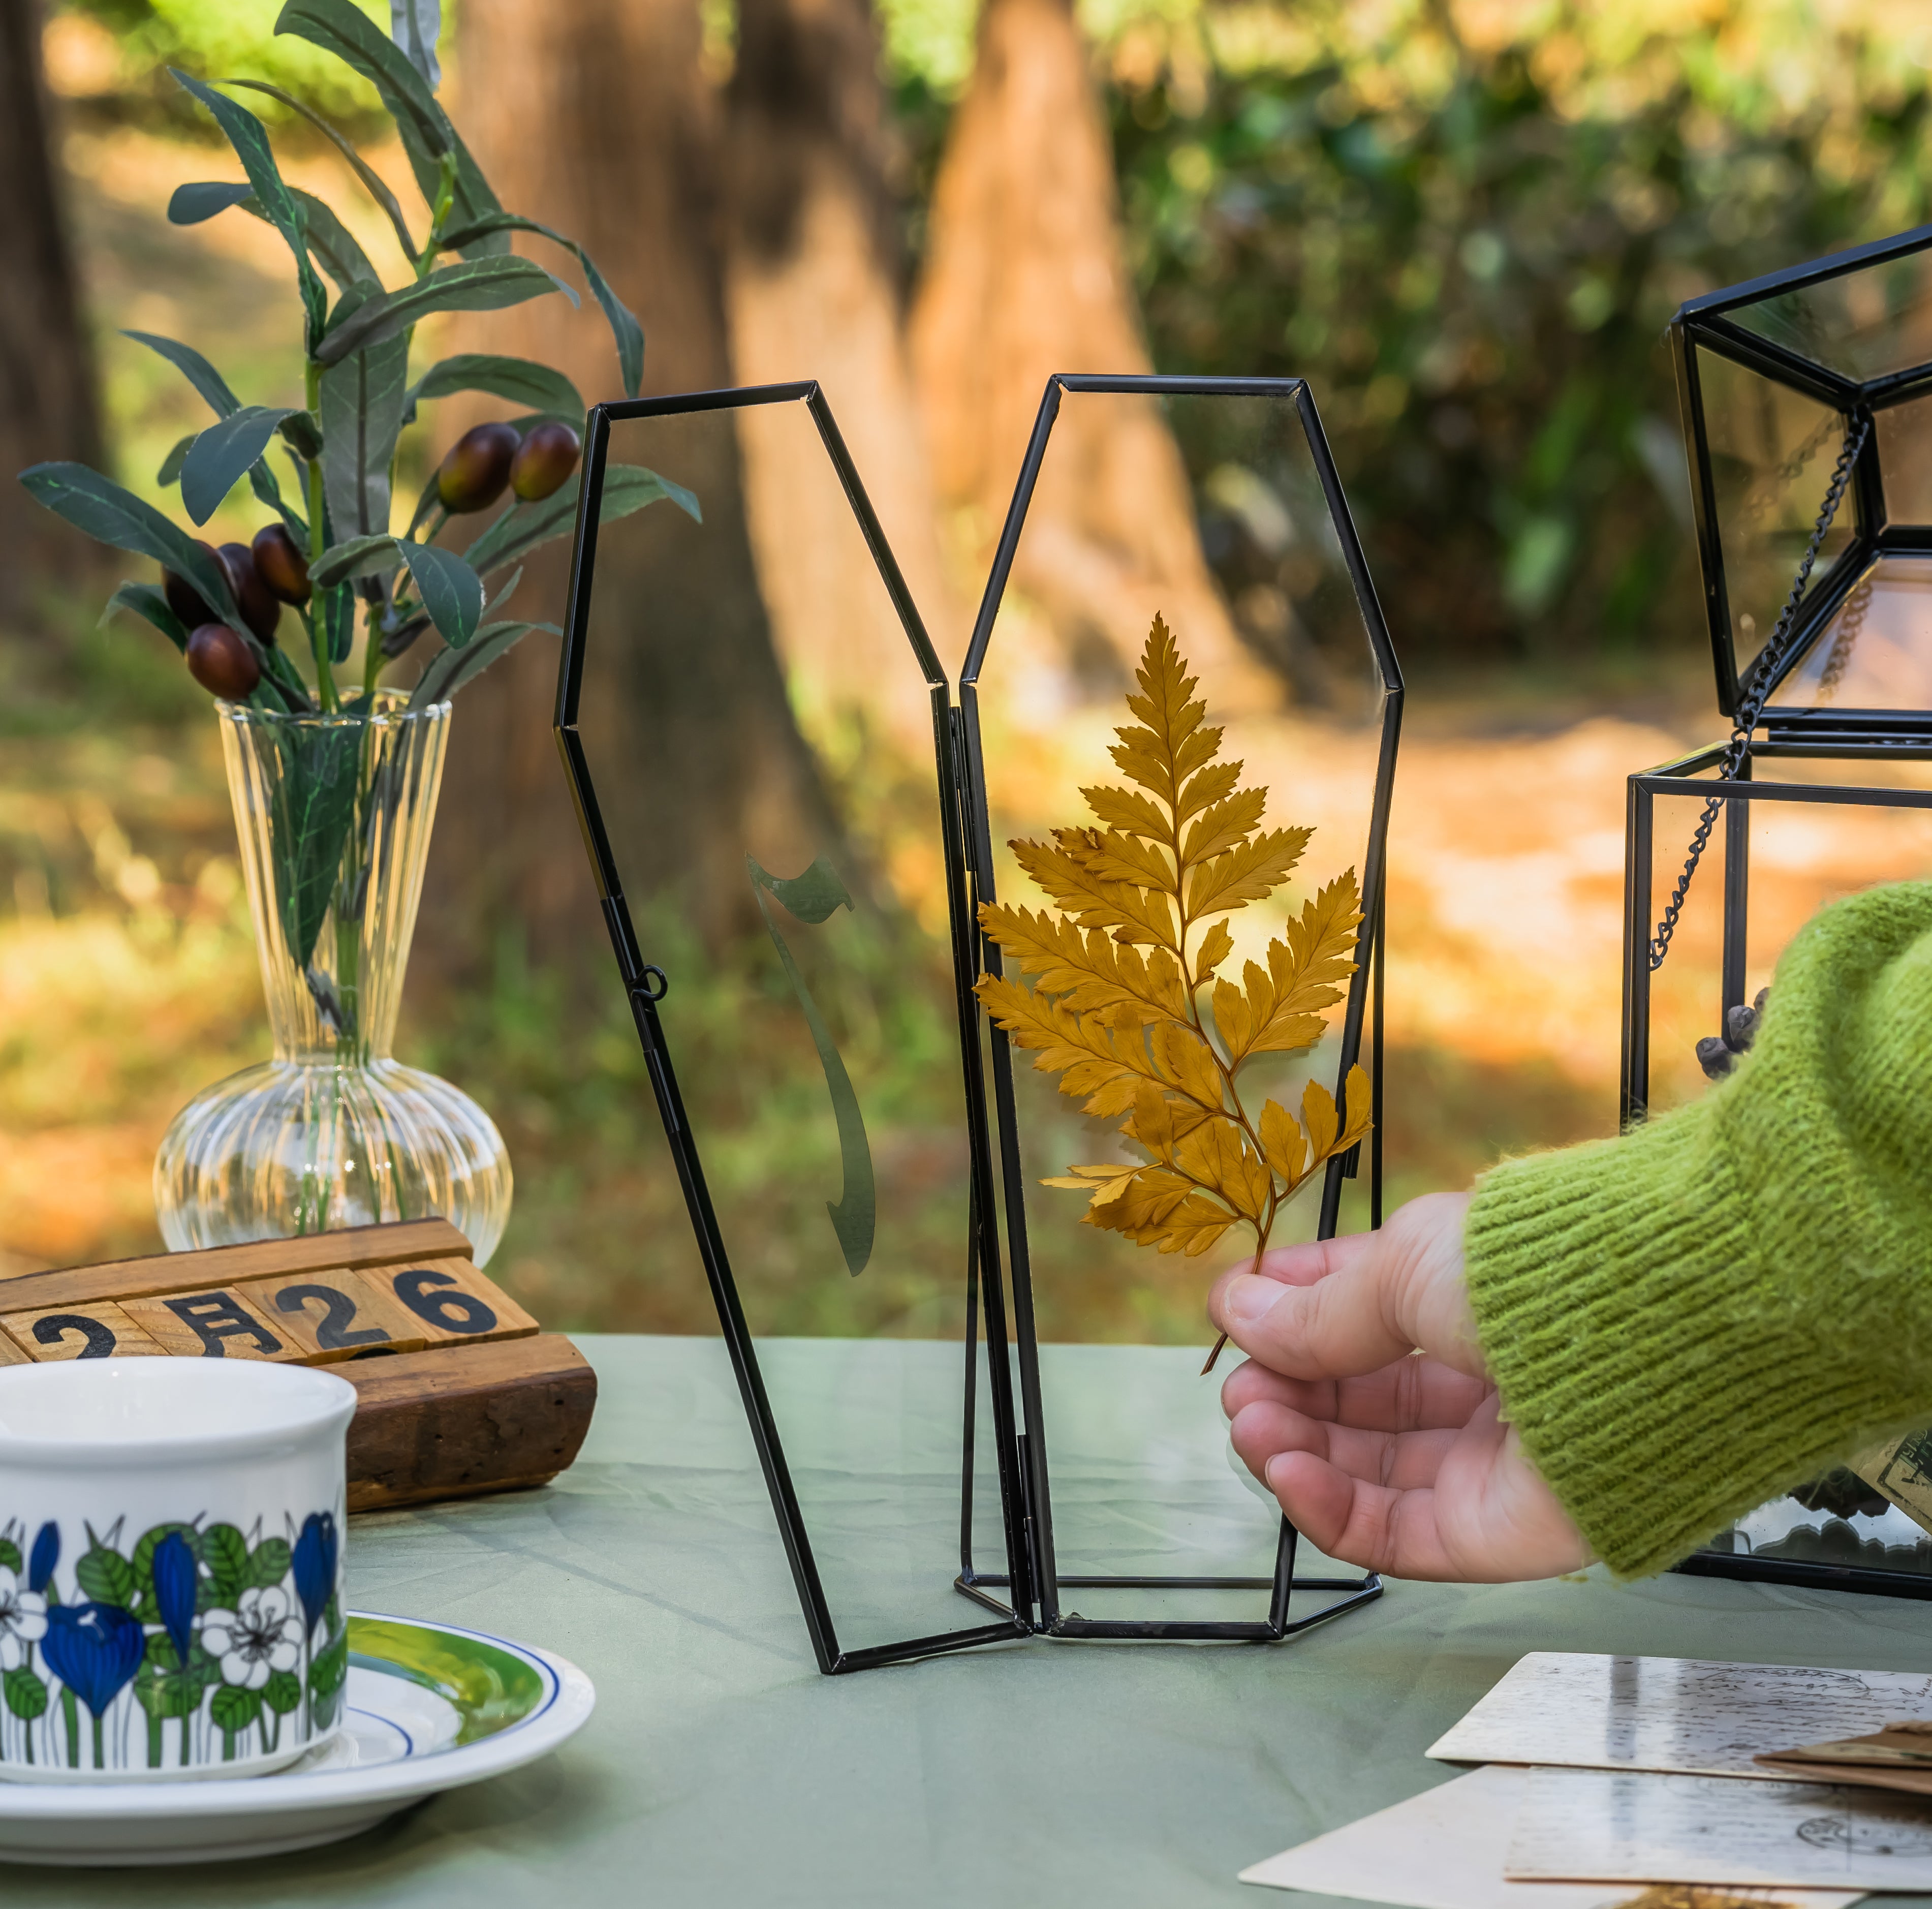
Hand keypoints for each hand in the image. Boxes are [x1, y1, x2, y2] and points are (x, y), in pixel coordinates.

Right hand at [1207, 1192, 1590, 1581]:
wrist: (1634, 1336)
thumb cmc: (1528, 1272)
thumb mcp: (1403, 1267)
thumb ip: (1320, 1311)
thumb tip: (1238, 1309)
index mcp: (1463, 1301)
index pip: (1361, 1316)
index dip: (1291, 1316)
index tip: (1235, 1312)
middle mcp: (1479, 1381)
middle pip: (1359, 1405)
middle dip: (1288, 1393)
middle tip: (1240, 1387)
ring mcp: (1490, 1462)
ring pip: (1370, 1473)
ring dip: (1296, 1449)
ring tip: (1250, 1424)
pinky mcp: (1501, 1533)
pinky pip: (1400, 1534)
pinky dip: (1331, 1507)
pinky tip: (1286, 1470)